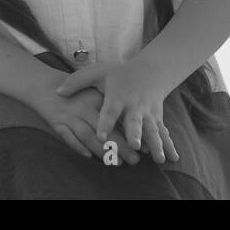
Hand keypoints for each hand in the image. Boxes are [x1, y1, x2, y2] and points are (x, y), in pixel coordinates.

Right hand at [34, 84, 142, 165]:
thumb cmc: (74, 92)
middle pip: (105, 129)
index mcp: (97, 99)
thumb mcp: (93, 94)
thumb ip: (109, 109)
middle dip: (121, 146)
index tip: (144, 145)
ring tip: (117, 163)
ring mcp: (70, 116)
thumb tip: (131, 129)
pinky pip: (67, 136)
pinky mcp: (56, 122)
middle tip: (135, 160)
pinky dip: (77, 146)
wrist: (44, 84)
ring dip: (102, 151)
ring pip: (88, 136)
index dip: (130, 133)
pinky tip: (88, 156)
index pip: (116, 118)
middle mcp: (85, 108)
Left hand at [55, 60, 180, 163]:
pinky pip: (164, 133)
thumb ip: (77, 81)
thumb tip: (58, 93)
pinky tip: (172, 158)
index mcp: (118, 95)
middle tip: (134, 145)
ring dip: (156, 144)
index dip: (105, 123)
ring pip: (153, 130)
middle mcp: (135, 105)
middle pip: (135, 121)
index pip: (110, 110)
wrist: (151, 71)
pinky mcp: (157, 119)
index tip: (100, 136)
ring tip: (158, 158)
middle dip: (135, 134)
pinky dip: (169, 145)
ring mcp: (148, 113)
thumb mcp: (98, 72)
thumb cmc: (119, 74)